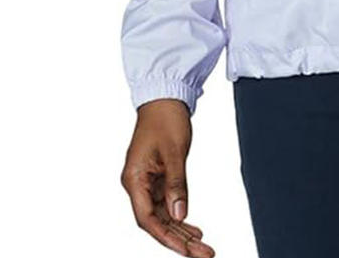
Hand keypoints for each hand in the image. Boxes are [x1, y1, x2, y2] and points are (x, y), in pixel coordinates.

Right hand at [121, 98, 214, 256]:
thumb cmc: (166, 119)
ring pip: (163, 216)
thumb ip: (177, 184)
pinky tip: (194, 229)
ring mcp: (146, 182)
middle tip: (204, 255)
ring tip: (203, 248)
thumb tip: (180, 215)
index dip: (167, 237)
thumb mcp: (175, 151)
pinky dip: (181, 216)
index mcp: (134, 179)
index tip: (187, 250)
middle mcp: (137, 184)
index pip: (147, 219)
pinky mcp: (156, 178)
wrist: (164, 98)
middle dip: (179, 241)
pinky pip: (167, 204)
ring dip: (181, 232)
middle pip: (156, 222)